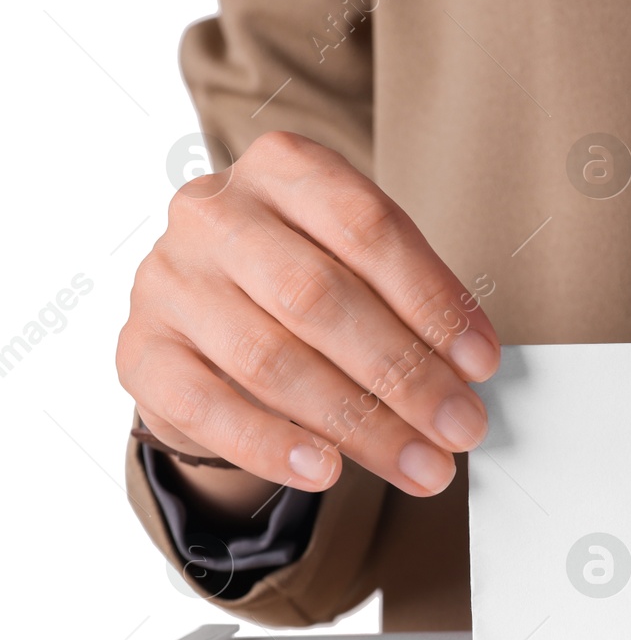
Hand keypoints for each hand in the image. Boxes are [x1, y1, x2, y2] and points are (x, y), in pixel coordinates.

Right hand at [118, 131, 500, 500]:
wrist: (209, 318)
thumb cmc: (305, 282)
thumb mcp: (360, 266)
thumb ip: (410, 304)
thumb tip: (470, 374)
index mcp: (284, 167)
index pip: (368, 228)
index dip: (432, 299)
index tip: (482, 363)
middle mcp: (215, 212)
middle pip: (319, 298)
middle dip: (404, 374)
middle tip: (461, 427)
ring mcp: (168, 279)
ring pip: (270, 358)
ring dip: (358, 423)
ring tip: (421, 464)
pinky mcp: (139, 349)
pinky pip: (208, 406)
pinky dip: (273, 445)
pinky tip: (326, 471)